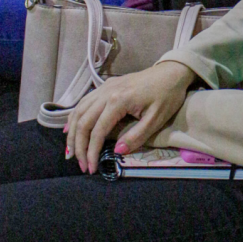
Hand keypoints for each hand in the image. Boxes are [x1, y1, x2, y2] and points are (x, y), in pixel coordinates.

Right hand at [65, 62, 196, 173]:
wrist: (171, 73)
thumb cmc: (167, 96)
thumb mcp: (156, 119)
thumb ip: (136, 136)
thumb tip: (116, 151)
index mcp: (119, 101)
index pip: (97, 131)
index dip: (91, 152)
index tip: (90, 168)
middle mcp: (106, 92)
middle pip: (83, 121)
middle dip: (78, 146)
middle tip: (80, 165)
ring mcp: (104, 87)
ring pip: (79, 111)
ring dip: (72, 132)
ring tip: (71, 152)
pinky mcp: (106, 86)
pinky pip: (84, 102)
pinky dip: (75, 117)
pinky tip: (71, 128)